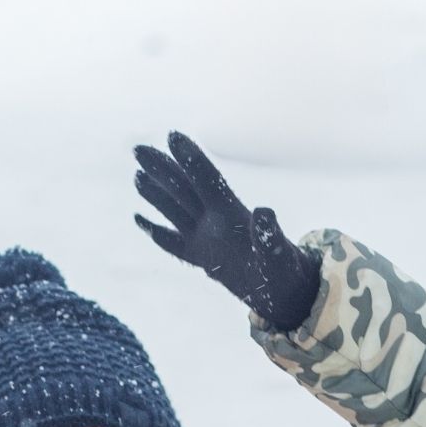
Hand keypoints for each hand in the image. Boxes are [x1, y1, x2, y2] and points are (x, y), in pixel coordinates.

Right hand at [132, 131, 321, 329]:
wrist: (288, 292)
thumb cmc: (285, 271)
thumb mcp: (278, 254)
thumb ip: (269, 235)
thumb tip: (264, 212)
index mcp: (232, 214)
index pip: (208, 181)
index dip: (191, 159)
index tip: (172, 135)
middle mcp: (216, 222)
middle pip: (184, 189)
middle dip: (162, 169)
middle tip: (138, 148)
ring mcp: (207, 239)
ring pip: (176, 211)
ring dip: (156, 194)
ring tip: (137, 174)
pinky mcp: (203, 259)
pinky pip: (175, 244)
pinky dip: (157, 233)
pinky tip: (140, 219)